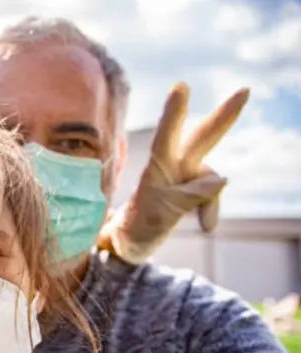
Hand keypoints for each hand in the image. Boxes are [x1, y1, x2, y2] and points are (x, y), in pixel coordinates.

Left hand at [98, 83, 248, 264]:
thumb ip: (190, 195)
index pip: (166, 136)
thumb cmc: (139, 223)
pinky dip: (210, 211)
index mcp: (158, 166)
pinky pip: (211, 196)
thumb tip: (222, 179)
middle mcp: (174, 165)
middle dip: (224, 116)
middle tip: (244, 91)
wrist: (133, 241)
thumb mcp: (160, 212)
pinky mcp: (193, 189)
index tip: (181, 86)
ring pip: (211, 179)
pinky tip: (206, 227)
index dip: (174, 113)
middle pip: (201, 138)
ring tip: (203, 224)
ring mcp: (185, 176)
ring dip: (210, 202)